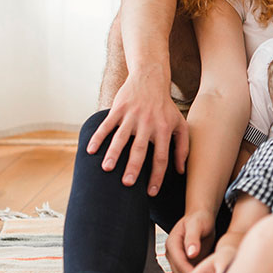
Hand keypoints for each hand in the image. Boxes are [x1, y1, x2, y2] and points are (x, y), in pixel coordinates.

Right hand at [87, 69, 188, 195]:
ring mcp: (132, 116)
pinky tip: (90, 150)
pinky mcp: (119, 109)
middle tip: (127, 184)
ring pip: (121, 137)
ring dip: (113, 153)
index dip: (157, 175)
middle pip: (140, 149)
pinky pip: (107, 125)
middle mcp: (148, 124)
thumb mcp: (180, 124)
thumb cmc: (165, 107)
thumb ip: (182, 147)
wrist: (150, 79)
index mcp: (163, 130)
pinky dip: (98, 137)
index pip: (161, 157)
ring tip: (106, 168)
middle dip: (134, 167)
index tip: (151, 192)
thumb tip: (181, 171)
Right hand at [165, 210, 215, 272]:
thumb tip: (191, 254)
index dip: (188, 272)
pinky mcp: (183, 264)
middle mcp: (171, 253)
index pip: (179, 262)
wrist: (201, 218)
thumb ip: (193, 239)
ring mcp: (176, 260)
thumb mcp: (197, 225)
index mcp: (172, 243)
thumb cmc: (200, 219)